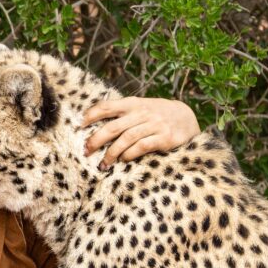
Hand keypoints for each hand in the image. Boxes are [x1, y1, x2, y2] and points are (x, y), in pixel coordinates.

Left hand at [82, 97, 199, 167]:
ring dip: (111, 152)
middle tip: (86, 151)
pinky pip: (142, 146)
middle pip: (113, 126)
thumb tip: (97, 123)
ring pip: (126, 138)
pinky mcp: (164, 138)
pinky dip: (130, 154)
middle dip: (97, 139)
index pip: (108, 106)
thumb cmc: (159, 115)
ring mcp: (154, 125)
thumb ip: (123, 113)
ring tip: (103, 163)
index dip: (92, 114)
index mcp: (134, 104)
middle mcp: (143, 113)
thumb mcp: (142, 107)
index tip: (80, 124)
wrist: (187, 118)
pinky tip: (123, 160)